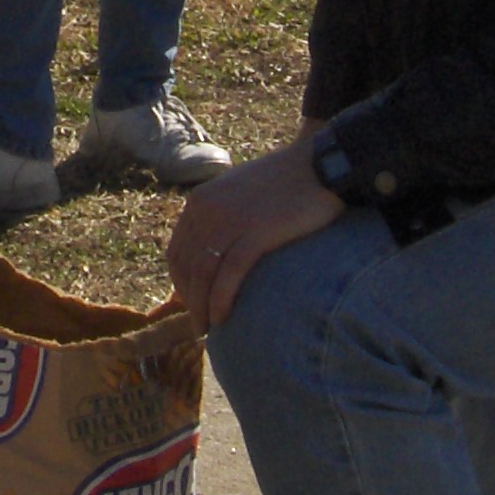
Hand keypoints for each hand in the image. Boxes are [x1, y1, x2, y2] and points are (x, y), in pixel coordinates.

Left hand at [166, 142, 342, 330]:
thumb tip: (214, 255)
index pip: (176, 252)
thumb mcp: (238, 194)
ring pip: (203, 273)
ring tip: (209, 329)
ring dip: (201, 307)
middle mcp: (207, 209)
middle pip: (185, 267)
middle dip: (189, 301)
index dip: (180, 284)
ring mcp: (230, 220)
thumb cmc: (283, 184)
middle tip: (201, 325)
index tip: (192, 304)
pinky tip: (223, 317)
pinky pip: (230, 273)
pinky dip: (221, 299)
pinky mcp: (256, 231)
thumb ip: (221, 218)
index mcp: (200, 201)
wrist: (318, 165)